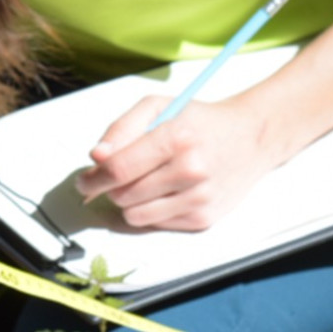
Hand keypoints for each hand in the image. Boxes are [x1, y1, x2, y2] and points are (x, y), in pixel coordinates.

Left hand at [75, 96, 278, 230]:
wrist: (250, 138)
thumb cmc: (195, 120)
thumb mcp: (156, 107)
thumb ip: (120, 128)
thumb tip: (95, 156)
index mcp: (176, 139)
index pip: (118, 169)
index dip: (92, 178)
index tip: (82, 180)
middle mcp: (191, 171)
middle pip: (123, 194)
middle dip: (108, 188)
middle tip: (112, 176)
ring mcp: (201, 198)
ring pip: (135, 215)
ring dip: (127, 201)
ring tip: (139, 181)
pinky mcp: (205, 219)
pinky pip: (155, 224)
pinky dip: (149, 210)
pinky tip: (162, 191)